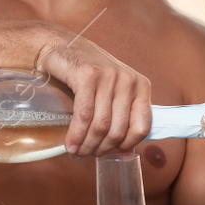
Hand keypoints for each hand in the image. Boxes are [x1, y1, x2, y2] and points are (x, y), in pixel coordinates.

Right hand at [35, 26, 152, 155]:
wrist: (62, 48)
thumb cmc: (88, 76)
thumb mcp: (112, 96)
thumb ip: (122, 121)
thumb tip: (127, 156)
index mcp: (141, 86)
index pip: (142, 127)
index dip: (125, 146)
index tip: (109, 152)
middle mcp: (129, 80)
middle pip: (118, 130)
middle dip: (101, 149)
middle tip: (87, 154)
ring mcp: (109, 76)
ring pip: (101, 125)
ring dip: (87, 145)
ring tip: (77, 152)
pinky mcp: (88, 76)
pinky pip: (85, 115)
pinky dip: (76, 134)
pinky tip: (70, 143)